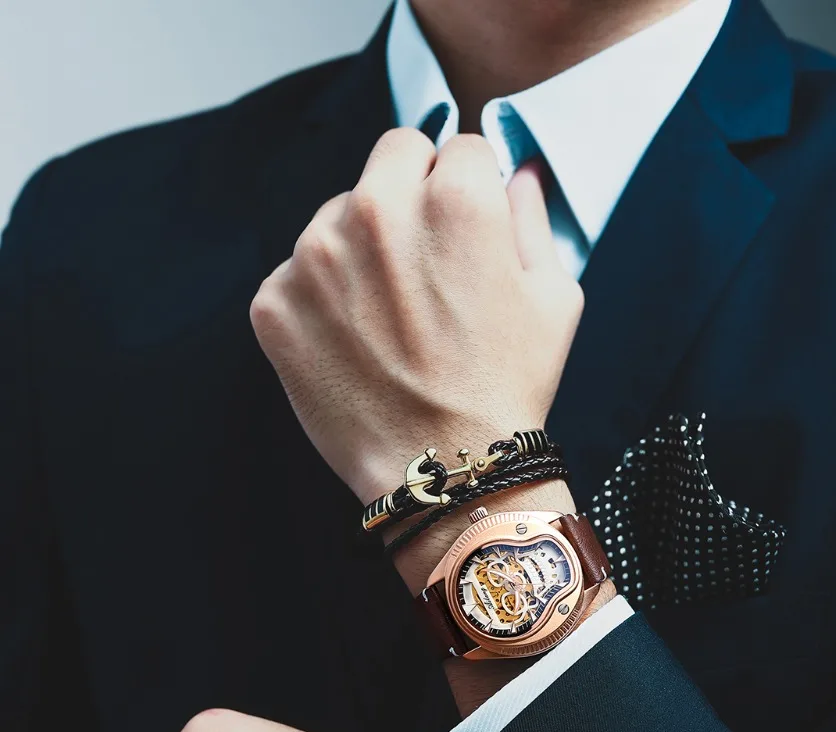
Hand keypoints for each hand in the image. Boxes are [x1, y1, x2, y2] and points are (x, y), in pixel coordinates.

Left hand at [249, 128, 583, 502]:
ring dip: (361, 248)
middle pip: (391, 159)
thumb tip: (514, 174)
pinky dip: (320, 302)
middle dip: (411, 197)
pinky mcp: (274, 302)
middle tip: (426, 270)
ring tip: (390, 320)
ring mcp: (315, 256)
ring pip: (337, 214)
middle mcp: (377, 210)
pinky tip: (355, 347)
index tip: (466, 237)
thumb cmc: (507, 390)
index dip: (468, 192)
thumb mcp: (554, 300)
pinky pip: (295, 273)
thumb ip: (531, 219)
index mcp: (455, 198)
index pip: (455, 147)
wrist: (444, 474)